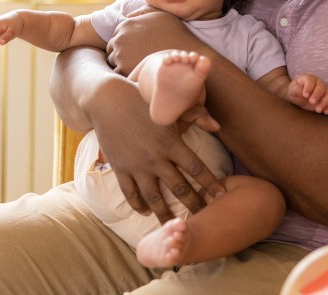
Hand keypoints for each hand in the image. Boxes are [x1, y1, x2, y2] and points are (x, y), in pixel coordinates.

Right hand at [90, 81, 225, 223]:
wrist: (106, 100)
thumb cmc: (141, 100)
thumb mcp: (168, 107)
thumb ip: (196, 115)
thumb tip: (217, 126)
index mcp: (170, 143)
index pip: (196, 168)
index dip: (210, 183)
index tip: (221, 197)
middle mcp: (155, 158)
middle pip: (179, 188)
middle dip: (194, 205)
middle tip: (204, 220)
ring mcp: (137, 166)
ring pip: (154, 198)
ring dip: (165, 214)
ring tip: (173, 228)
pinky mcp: (120, 168)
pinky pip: (130, 193)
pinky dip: (138, 205)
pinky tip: (145, 212)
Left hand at [107, 11, 200, 75]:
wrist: (183, 55)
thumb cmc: (174, 34)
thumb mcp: (160, 14)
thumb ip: (143, 12)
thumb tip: (127, 16)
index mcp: (126, 24)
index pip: (117, 34)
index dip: (127, 41)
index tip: (137, 46)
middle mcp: (120, 38)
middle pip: (112, 47)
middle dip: (121, 52)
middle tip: (137, 57)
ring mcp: (120, 54)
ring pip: (113, 60)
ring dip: (122, 63)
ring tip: (138, 64)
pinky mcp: (124, 69)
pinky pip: (117, 72)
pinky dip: (125, 73)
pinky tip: (138, 72)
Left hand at [288, 74, 327, 113]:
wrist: (299, 98)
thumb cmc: (295, 91)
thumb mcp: (292, 90)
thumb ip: (296, 89)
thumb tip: (302, 92)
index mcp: (309, 78)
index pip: (310, 81)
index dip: (308, 87)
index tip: (305, 95)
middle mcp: (319, 83)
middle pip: (321, 87)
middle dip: (317, 95)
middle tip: (311, 102)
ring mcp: (325, 91)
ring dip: (324, 103)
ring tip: (317, 110)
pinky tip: (325, 112)